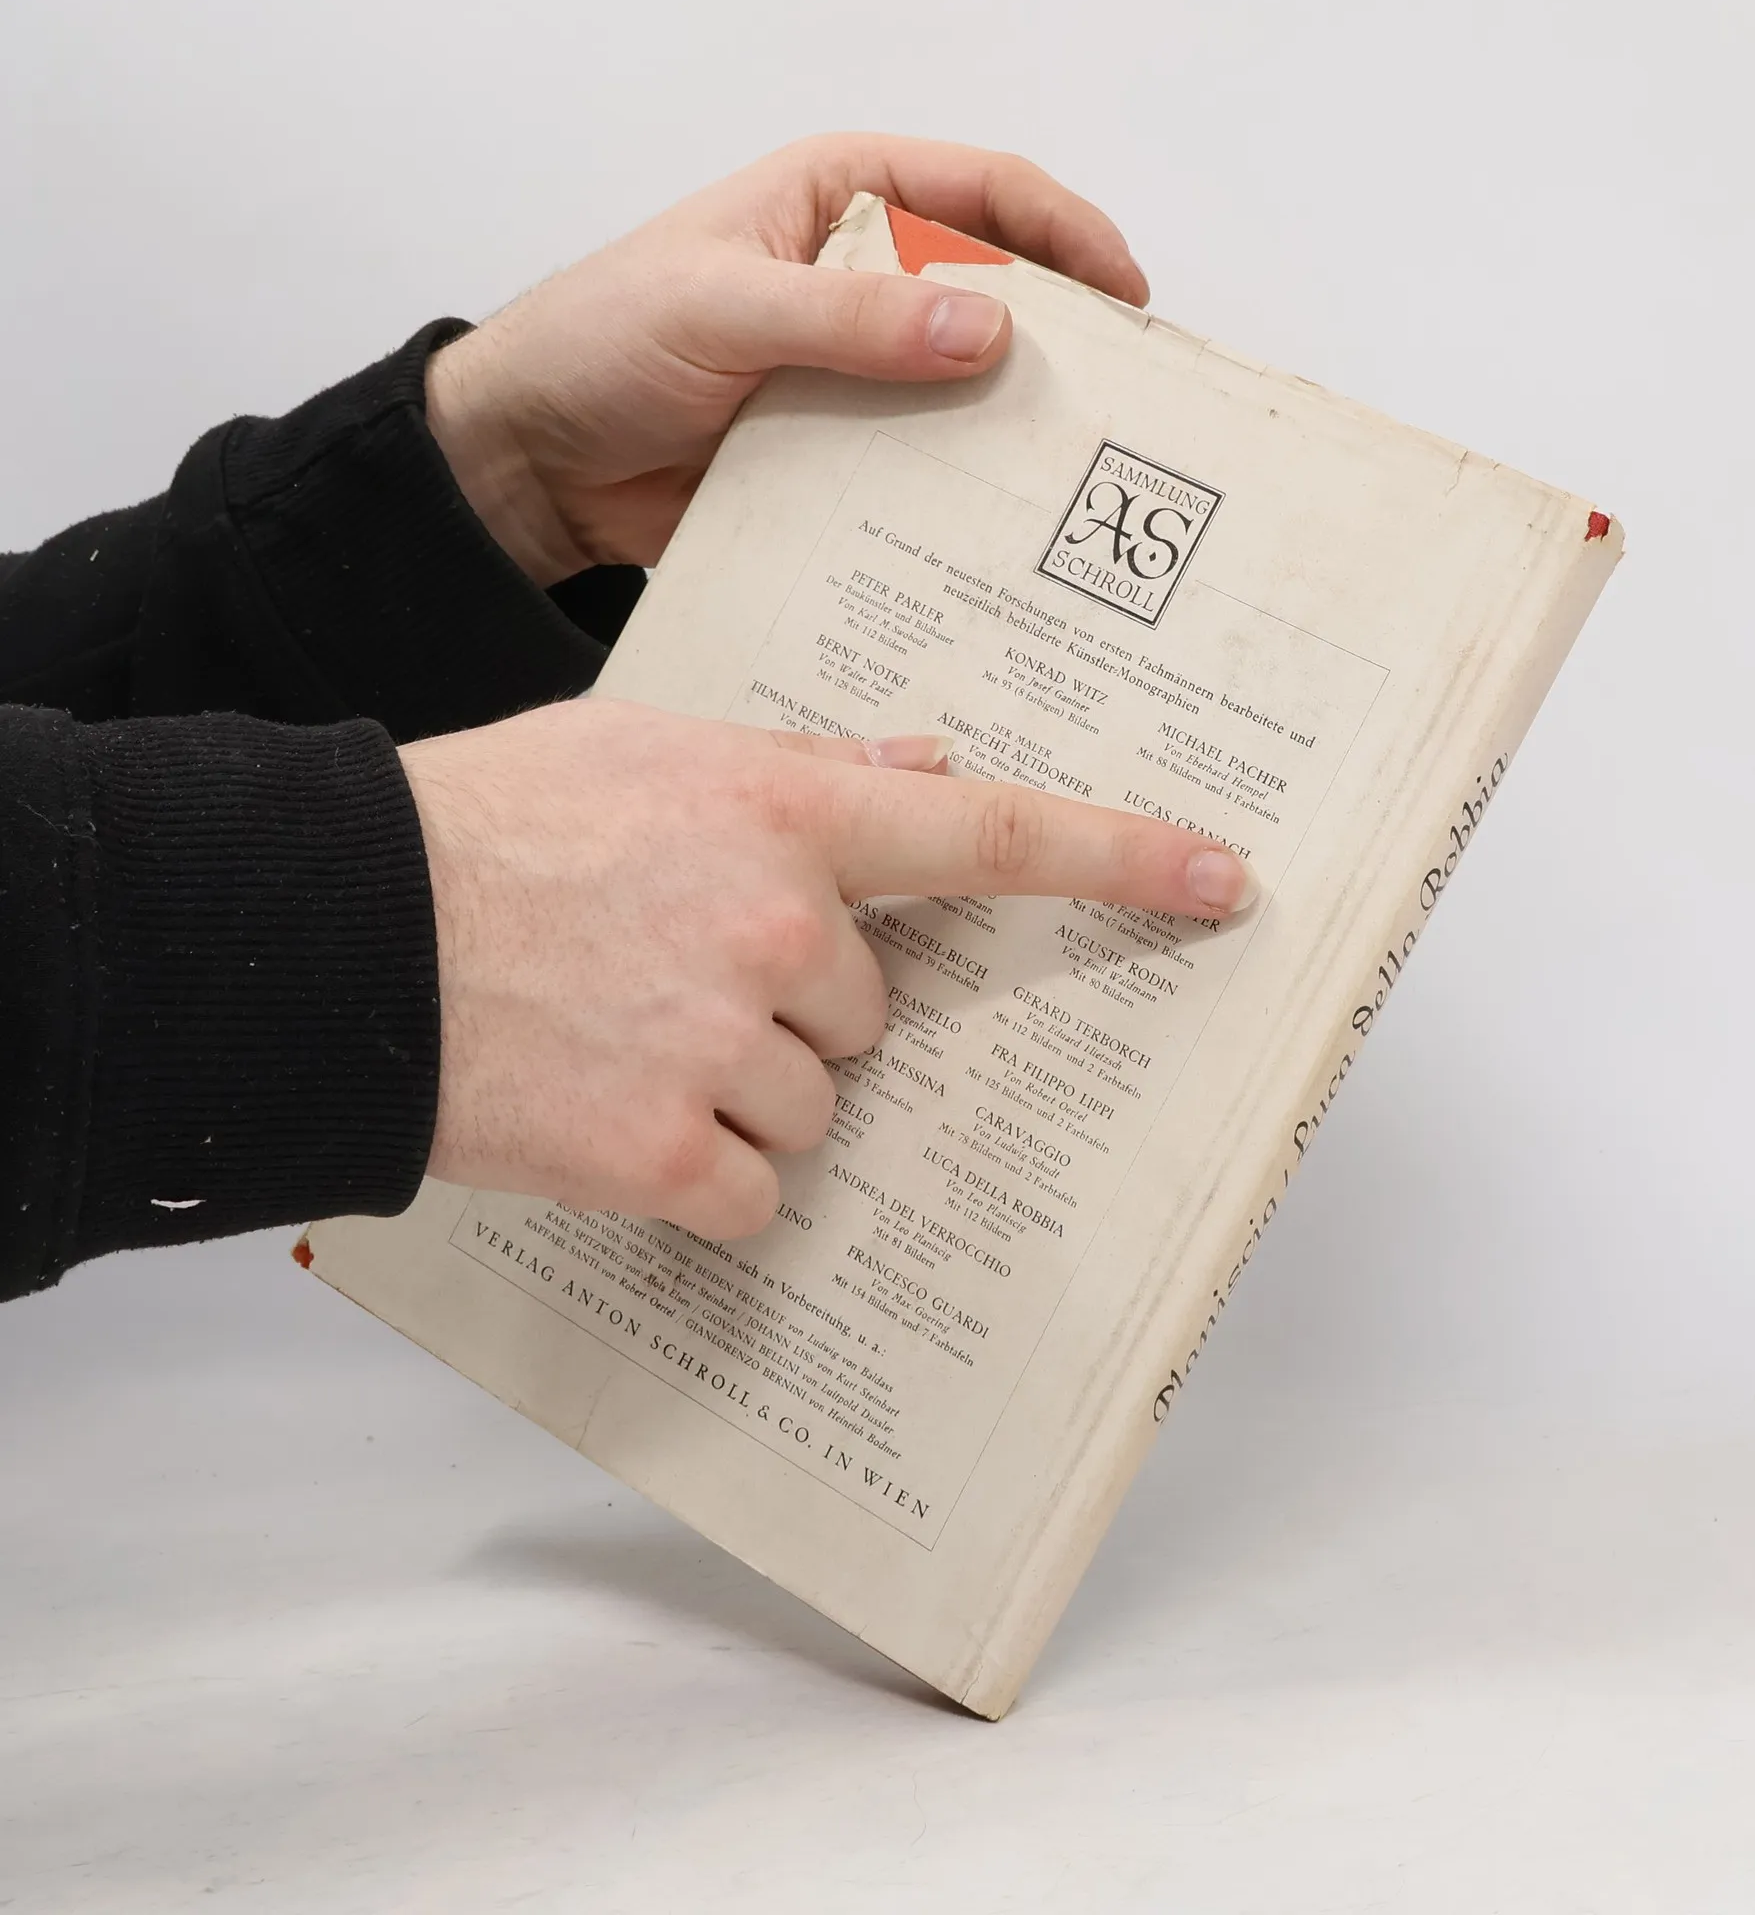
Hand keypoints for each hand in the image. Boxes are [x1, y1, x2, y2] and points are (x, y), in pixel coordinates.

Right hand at [402, 700, 1248, 1239]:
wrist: (341, 937)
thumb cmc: (484, 831)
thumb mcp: (643, 753)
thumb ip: (800, 769)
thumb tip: (918, 762)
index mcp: (782, 812)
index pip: (985, 834)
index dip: (1118, 858)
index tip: (1221, 880)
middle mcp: (779, 927)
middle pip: (874, 1011)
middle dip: (802, 1008)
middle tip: (680, 979)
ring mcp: (730, 1048)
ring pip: (819, 1105)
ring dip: (748, 1092)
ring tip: (628, 1042)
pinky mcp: (676, 1158)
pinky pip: (760, 1192)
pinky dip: (709, 1178)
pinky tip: (621, 1118)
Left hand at [424, 134, 1148, 583]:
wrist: (527, 462)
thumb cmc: (598, 343)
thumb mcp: (722, 309)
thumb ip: (847, 316)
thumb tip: (985, 328)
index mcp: (839, 203)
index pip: (983, 194)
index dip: (1069, 236)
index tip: (1132, 301)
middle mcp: (861, 285)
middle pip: (995, 300)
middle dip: (1063, 347)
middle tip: (1129, 411)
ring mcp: (854, 376)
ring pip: (963, 397)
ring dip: (1015, 437)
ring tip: (1080, 489)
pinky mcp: (838, 457)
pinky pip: (916, 474)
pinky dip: (956, 502)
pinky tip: (996, 543)